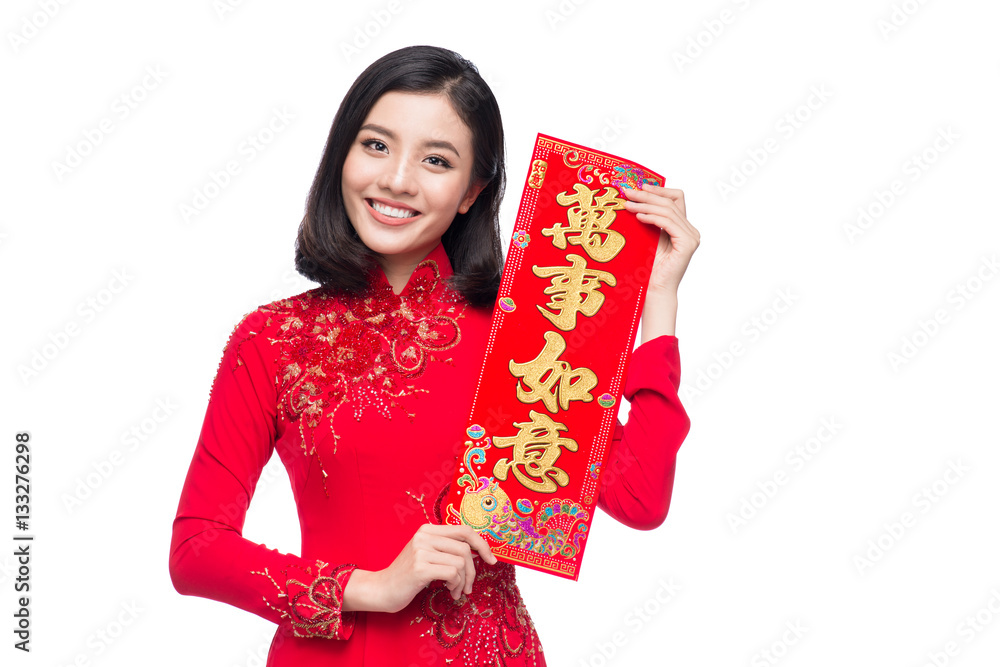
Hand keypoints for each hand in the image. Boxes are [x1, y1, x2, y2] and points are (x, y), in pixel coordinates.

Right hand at [366, 524, 496, 612]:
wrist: (381, 589)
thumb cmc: (407, 575)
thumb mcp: (426, 555)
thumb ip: (447, 548)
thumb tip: (477, 551)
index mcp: (428, 530)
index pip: (464, 530)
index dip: (482, 544)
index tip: (491, 560)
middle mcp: (424, 536)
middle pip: (465, 549)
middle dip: (473, 571)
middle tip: (468, 587)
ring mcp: (421, 551)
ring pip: (460, 563)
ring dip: (463, 582)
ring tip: (455, 591)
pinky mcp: (420, 568)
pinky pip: (452, 573)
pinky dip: (455, 585)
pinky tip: (448, 592)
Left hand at [622, 184, 699, 293]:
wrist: (654, 291)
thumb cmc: (649, 269)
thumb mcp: (648, 238)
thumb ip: (649, 220)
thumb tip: (634, 199)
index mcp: (683, 227)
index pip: (676, 198)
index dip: (659, 190)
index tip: (639, 186)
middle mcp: (691, 231)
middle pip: (670, 202)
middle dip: (647, 195)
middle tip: (627, 192)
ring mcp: (691, 238)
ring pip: (668, 210)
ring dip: (645, 205)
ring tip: (628, 204)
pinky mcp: (686, 245)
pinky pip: (668, 223)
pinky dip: (652, 217)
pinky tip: (638, 216)